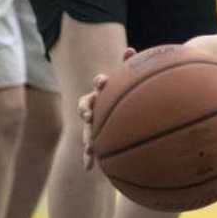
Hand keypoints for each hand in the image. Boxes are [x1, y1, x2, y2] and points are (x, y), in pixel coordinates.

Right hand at [78, 48, 134, 169]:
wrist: (119, 115)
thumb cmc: (122, 95)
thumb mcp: (126, 83)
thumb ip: (127, 66)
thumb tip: (129, 49)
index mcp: (103, 93)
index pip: (99, 86)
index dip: (100, 83)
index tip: (103, 81)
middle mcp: (94, 106)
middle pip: (87, 106)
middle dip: (87, 110)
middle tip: (90, 115)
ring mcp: (93, 122)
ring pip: (87, 129)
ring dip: (88, 137)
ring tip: (90, 146)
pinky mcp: (94, 138)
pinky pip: (90, 148)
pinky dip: (88, 157)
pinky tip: (88, 168)